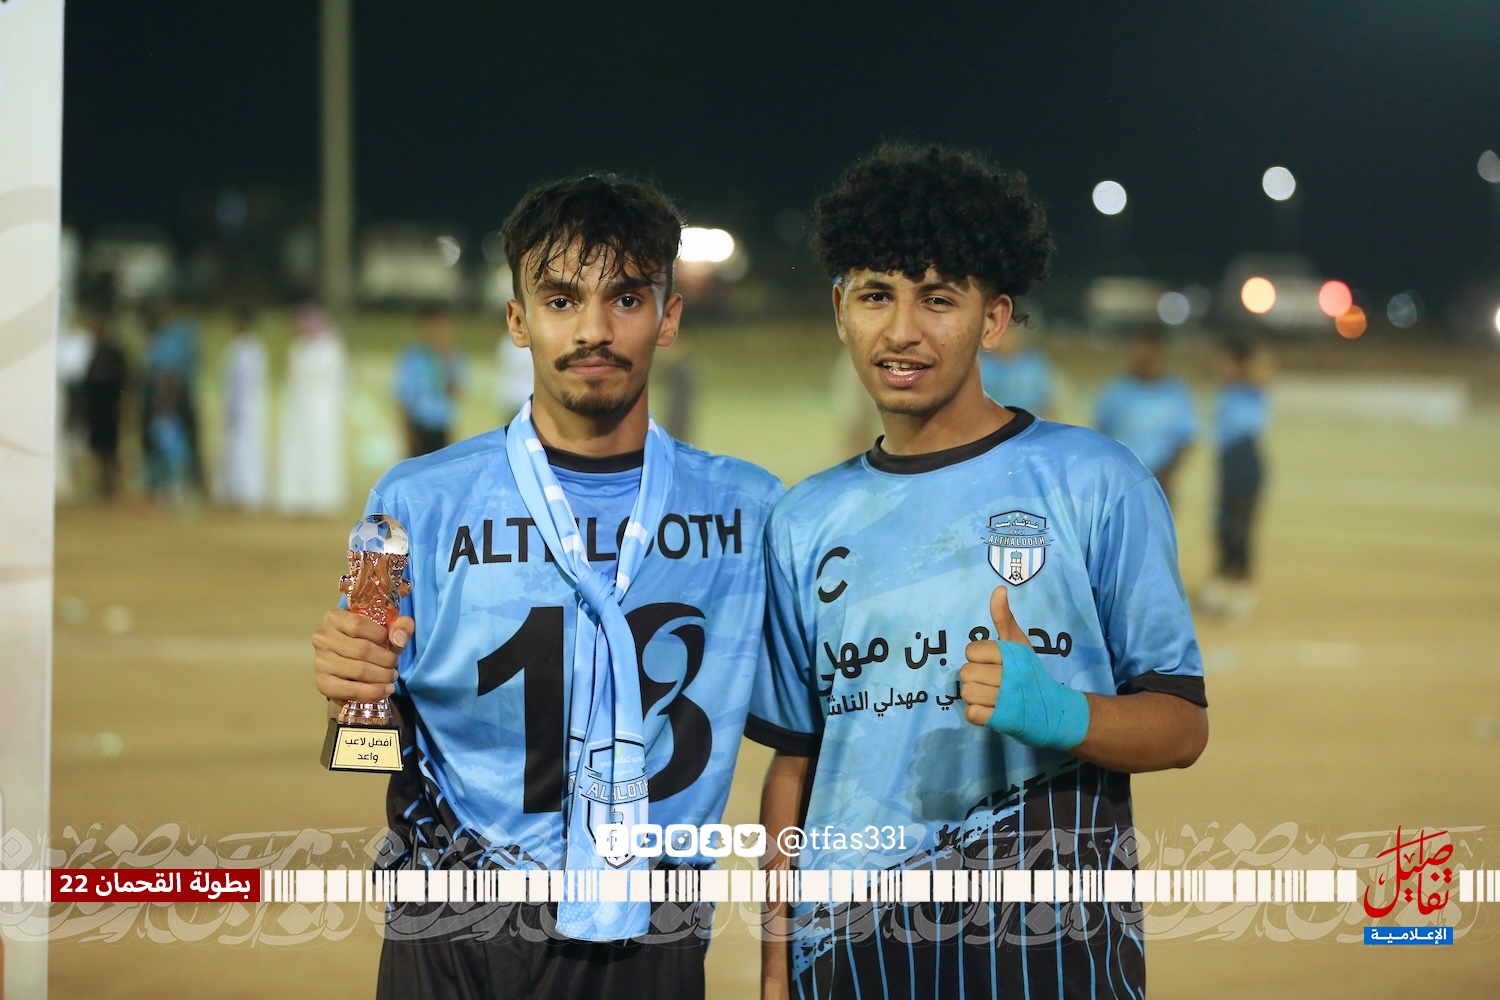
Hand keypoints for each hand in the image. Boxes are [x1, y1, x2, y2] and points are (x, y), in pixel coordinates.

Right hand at [311, 608, 411, 708]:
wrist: (354, 666)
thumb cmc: (371, 641)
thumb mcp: (388, 629)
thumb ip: (401, 626)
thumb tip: (399, 639)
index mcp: (334, 617)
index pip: (358, 624)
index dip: (381, 635)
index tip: (392, 643)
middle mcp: (322, 638)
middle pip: (361, 649)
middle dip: (386, 660)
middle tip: (395, 665)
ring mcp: (320, 662)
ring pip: (358, 670)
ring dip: (382, 677)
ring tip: (391, 677)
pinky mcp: (322, 683)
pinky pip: (350, 690)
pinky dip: (372, 692)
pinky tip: (384, 691)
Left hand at [958, 585, 1026, 726]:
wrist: (1056, 710)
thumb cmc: (1032, 673)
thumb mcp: (1019, 643)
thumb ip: (1004, 618)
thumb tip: (999, 589)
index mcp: (1012, 654)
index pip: (972, 651)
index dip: (979, 658)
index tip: (994, 663)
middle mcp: (1011, 675)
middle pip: (966, 673)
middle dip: (976, 678)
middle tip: (993, 682)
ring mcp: (1007, 699)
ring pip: (967, 693)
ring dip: (976, 697)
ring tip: (992, 697)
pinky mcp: (1003, 720)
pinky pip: (972, 714)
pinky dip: (978, 714)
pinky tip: (991, 711)